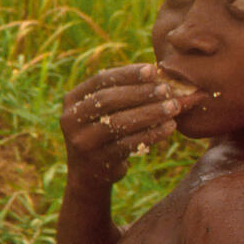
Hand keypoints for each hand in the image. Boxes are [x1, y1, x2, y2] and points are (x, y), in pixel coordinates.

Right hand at [60, 63, 194, 185]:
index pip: (100, 80)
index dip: (127, 74)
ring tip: (173, 107)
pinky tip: (169, 127)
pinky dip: (151, 134)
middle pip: (107, 100)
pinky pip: (128, 144)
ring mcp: (83, 141)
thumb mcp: (102, 111)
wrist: (89, 173)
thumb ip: (122, 93)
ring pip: (118, 123)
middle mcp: (70, 119)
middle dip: (140, 93)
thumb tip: (159, 75)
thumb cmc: (104, 131)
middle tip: (166, 89)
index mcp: (72, 100)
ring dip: (149, 113)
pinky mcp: (99, 160)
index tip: (152, 69)